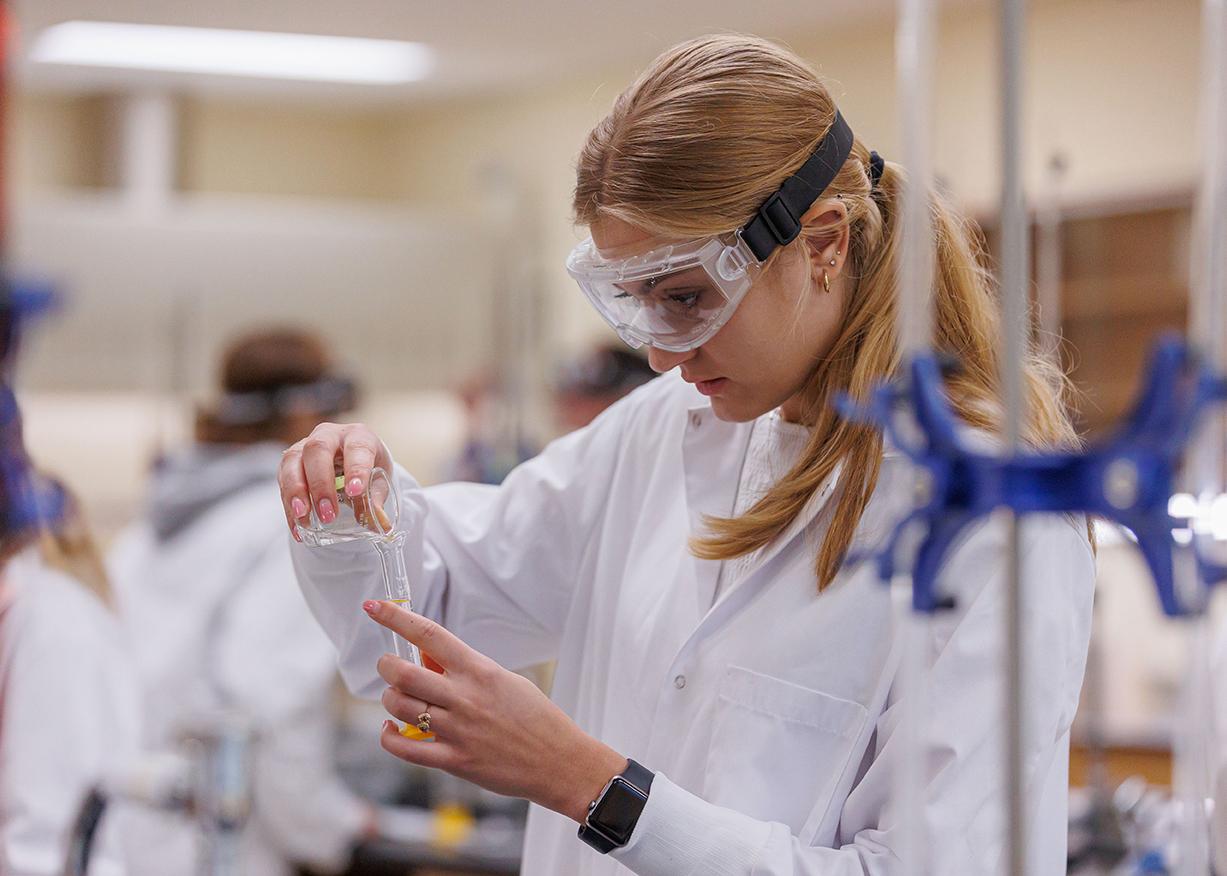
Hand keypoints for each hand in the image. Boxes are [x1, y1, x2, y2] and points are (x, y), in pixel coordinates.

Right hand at [278, 422, 392, 538]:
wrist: (351, 462)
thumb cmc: (368, 468)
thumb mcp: (378, 482)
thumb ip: (377, 500)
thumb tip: (380, 524)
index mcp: (358, 436)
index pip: (356, 448)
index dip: (355, 469)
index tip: (355, 492)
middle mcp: (329, 435)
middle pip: (317, 450)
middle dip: (320, 484)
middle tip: (328, 514)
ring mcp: (304, 446)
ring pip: (292, 461)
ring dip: (296, 492)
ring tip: (304, 518)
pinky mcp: (289, 463)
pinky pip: (283, 481)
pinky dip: (289, 507)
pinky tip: (297, 527)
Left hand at [363, 600, 627, 822]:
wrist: (559, 761)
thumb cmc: (536, 718)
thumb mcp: (506, 680)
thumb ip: (468, 671)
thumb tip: (430, 661)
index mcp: (479, 670)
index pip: (429, 635)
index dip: (396, 617)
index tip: (374, 607)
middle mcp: (465, 697)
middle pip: (404, 673)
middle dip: (386, 666)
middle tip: (388, 666)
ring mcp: (458, 730)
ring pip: (400, 708)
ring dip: (390, 699)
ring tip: (396, 698)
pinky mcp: (454, 760)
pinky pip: (405, 749)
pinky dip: (389, 738)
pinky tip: (391, 731)